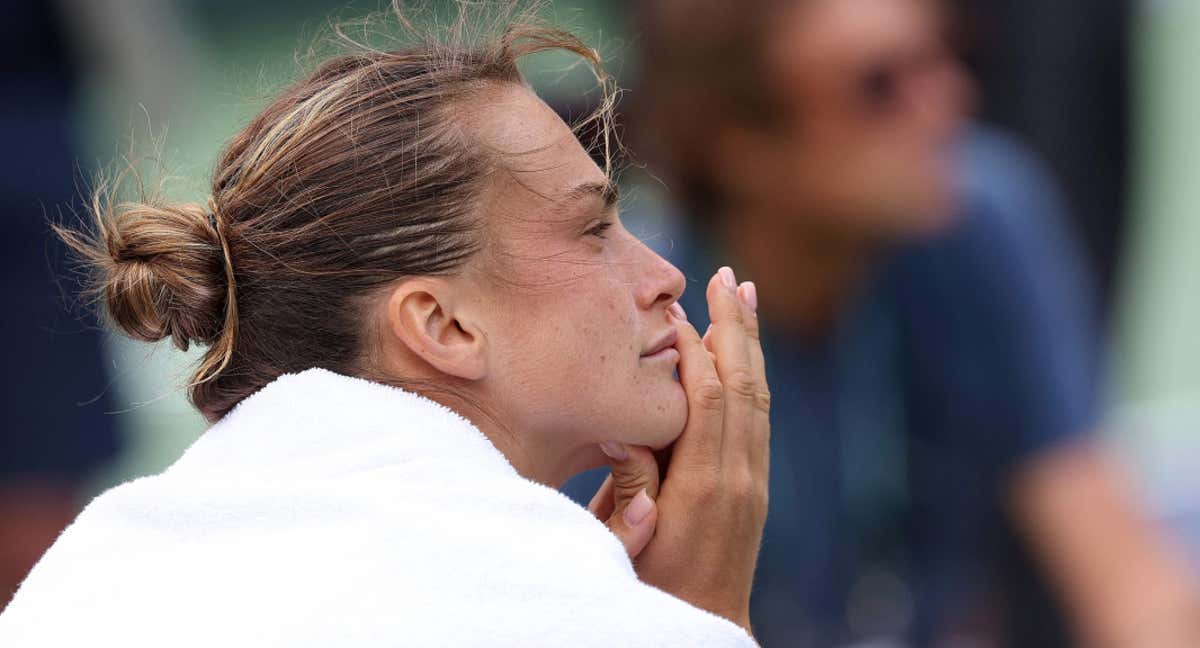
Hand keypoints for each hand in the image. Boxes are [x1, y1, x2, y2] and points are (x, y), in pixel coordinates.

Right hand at [596, 267, 769, 631]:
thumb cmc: (652, 587)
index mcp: (703, 486)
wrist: (703, 626)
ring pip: (758, 396)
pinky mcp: (757, 486)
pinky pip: (759, 417)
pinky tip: (744, 353)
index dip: (694, 350)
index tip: (676, 309)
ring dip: (751, 343)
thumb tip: (618, 424)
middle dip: (736, 326)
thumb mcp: (627, 540)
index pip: (706, 398)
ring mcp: (753, 481)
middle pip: (743, 384)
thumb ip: (626, 484)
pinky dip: (753, 375)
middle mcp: (738, 477)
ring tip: (746, 296)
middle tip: (728, 276)